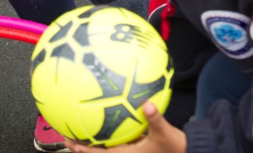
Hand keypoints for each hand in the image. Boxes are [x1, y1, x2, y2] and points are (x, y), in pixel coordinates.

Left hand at [65, 101, 186, 152]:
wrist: (187, 152)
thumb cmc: (175, 147)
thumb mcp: (165, 133)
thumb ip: (155, 119)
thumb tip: (148, 105)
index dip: (82, 148)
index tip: (68, 140)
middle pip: (96, 149)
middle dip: (79, 142)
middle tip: (65, 131)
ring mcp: (128, 148)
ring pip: (104, 144)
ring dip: (91, 135)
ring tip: (77, 123)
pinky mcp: (134, 143)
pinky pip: (116, 136)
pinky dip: (107, 128)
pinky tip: (105, 114)